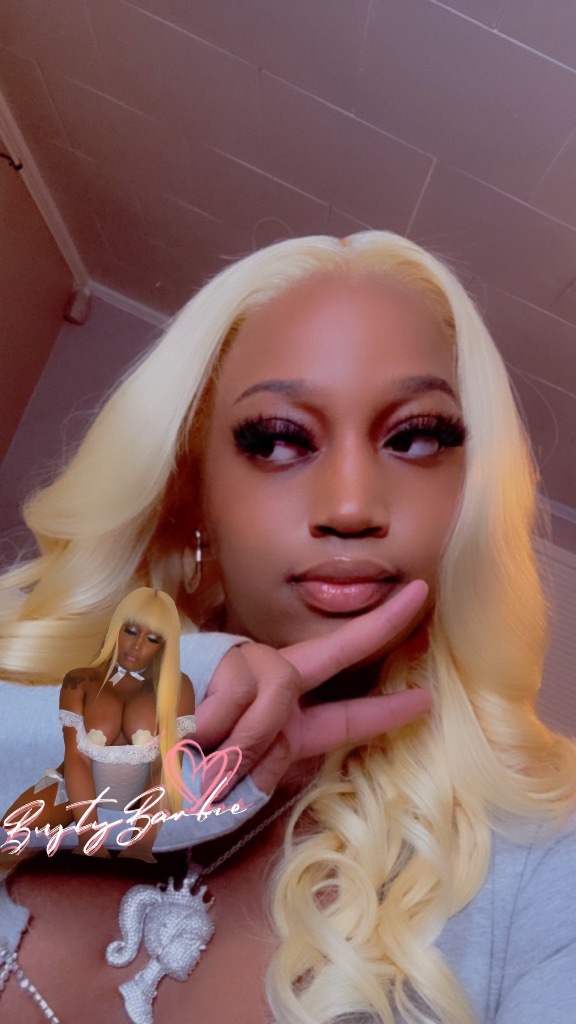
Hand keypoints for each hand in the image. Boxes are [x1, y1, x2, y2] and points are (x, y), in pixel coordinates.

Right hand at [195, 580, 430, 793]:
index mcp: (280, 726)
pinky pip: (243, 686)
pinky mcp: (214, 655)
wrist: (114, 759)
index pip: (343, 714)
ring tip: (208, 756)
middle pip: (331, 652)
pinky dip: (222, 719)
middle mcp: (268, 692)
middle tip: (423, 593)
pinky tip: (192, 731)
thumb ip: (271, 756)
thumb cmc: (174, 783)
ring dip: (248, 736)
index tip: (426, 700)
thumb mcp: (236, 785)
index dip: (386, 709)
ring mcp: (242, 671)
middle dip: (379, 624)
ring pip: (280, 691)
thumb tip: (279, 733)